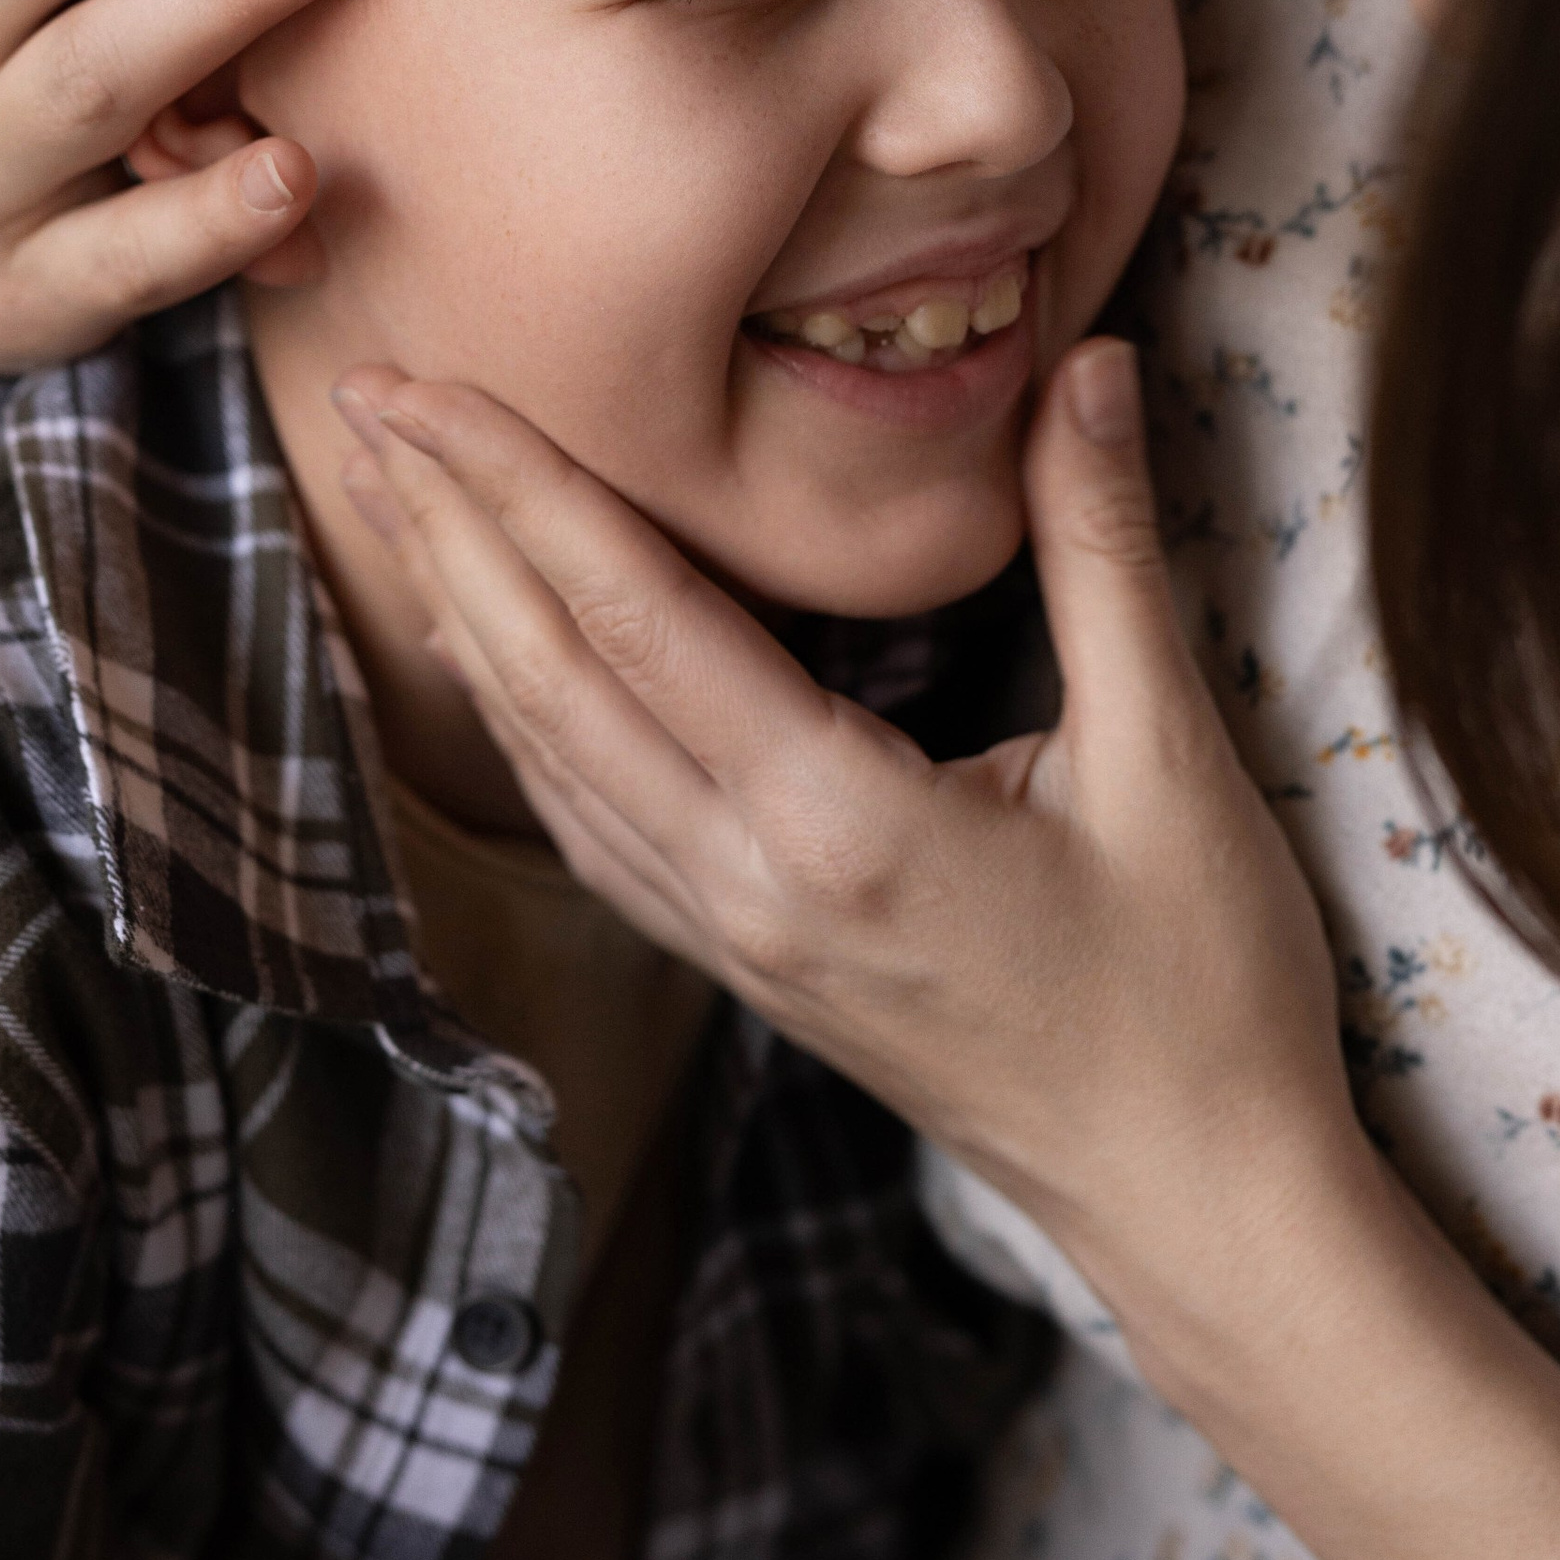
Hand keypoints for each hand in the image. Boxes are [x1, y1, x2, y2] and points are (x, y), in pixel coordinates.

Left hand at [333, 341, 1559, 1559]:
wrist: (1195, 1201)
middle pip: (551, 677)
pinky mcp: (747, 968)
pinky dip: (524, 723)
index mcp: (837, 824)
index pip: (635, 617)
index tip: (427, 383)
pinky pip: (593, 826)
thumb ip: (1104, 550)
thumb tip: (1092, 358)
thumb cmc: (1200, 992)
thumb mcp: (1171, 757)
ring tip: (398, 497)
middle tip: (360, 395)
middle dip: (450, 526)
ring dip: (468, 615)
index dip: (521, 485)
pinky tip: (500, 664)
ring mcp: (735, 940)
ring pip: (551, 756)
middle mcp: (749, 886)